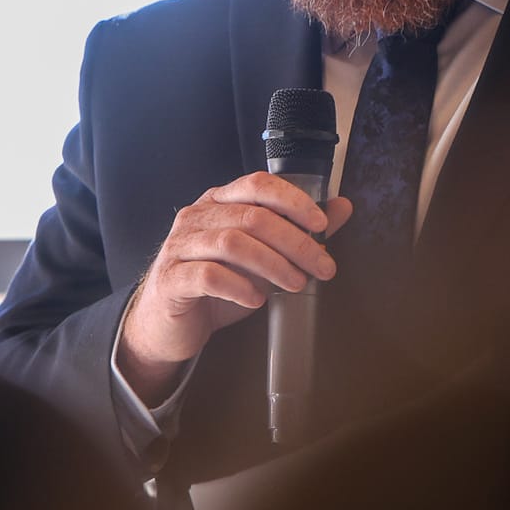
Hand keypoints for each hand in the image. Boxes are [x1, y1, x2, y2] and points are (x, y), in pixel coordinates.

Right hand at [119, 171, 351, 403]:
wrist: (168, 324)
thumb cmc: (217, 286)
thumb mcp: (261, 257)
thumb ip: (298, 231)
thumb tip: (341, 207)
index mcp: (219, 202)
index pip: (257, 184)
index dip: (292, 200)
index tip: (321, 225)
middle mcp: (197, 217)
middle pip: (252, 216)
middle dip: (295, 242)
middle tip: (322, 267)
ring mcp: (179, 246)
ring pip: (232, 243)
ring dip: (273, 264)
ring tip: (296, 284)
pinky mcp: (171, 278)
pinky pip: (209, 275)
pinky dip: (239, 286)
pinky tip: (256, 300)